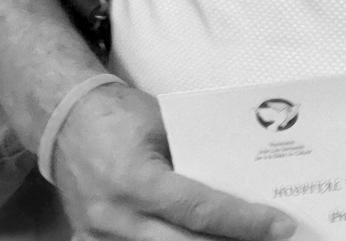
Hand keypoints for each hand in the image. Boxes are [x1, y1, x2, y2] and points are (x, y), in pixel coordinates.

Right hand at [51, 80, 295, 240]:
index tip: (280, 226)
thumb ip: (196, 158)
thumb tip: (245, 182)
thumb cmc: (120, 116)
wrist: (64, 121)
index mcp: (135, 181)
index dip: (244, 222)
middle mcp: (115, 218)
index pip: (200, 211)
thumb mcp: (165, 126)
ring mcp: (97, 238)